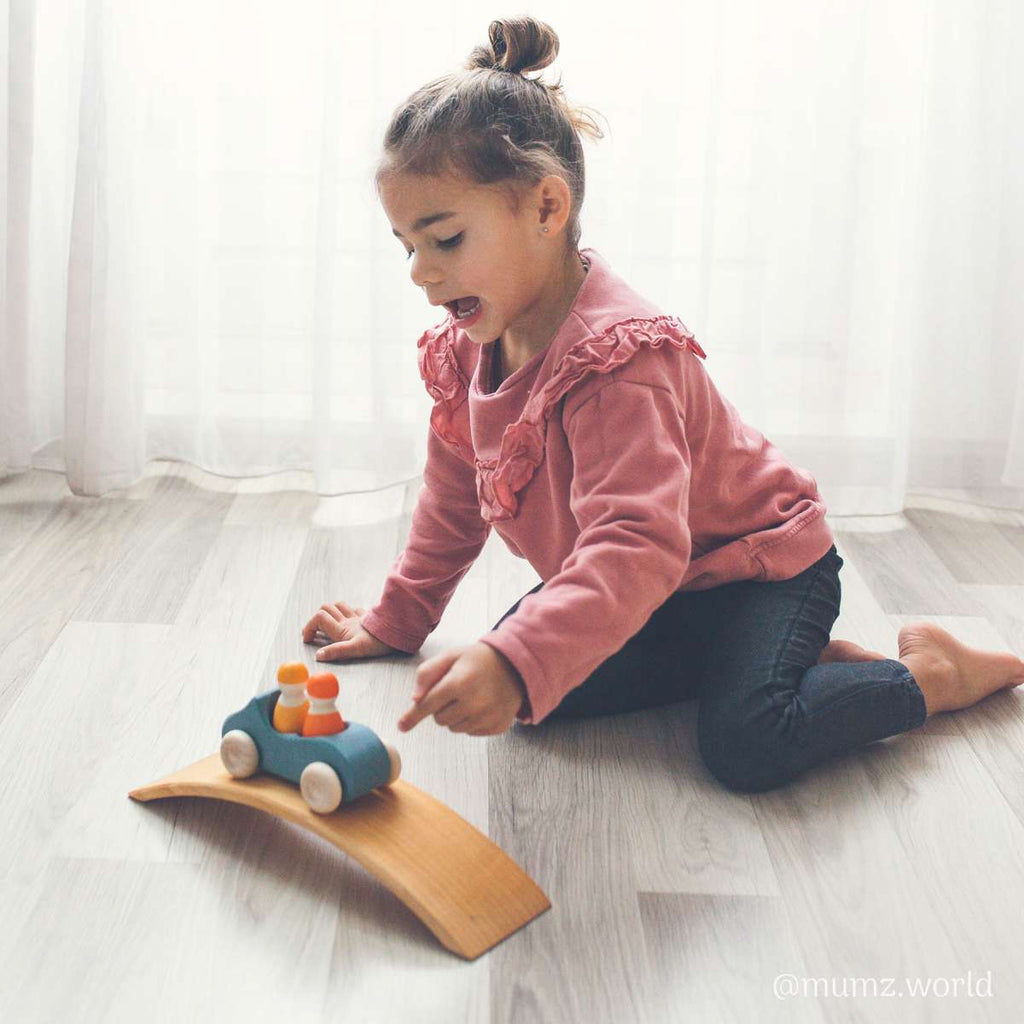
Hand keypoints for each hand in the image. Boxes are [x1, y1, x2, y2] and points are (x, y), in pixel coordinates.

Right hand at [302, 600, 399, 660]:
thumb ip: (336, 652)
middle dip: (317, 617)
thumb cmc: (378, 643)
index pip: (319, 618)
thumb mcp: (355, 650)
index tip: (307, 640)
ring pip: (340, 606)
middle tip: (315, 632)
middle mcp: (348, 620)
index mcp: (342, 628)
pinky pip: (355, 609)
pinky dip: (348, 612)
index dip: (309, 627)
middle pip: (326, 608)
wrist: (398, 633)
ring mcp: (358, 617)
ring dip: (331, 612)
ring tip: (329, 624)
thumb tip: (319, 655)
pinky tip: (350, 619)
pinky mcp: (368, 618)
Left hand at [398, 642, 526, 736]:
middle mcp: (474, 702)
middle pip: (440, 719)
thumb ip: (428, 673)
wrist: (515, 666)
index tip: (401, 726)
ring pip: (454, 728)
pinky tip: (481, 705)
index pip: (428, 704)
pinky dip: (471, 721)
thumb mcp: (451, 656)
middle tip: (456, 690)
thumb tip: (415, 699)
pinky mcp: (497, 726)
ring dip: (456, 715)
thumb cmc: (478, 660)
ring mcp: (487, 717)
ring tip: (470, 696)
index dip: (412, 715)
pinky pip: (470, 732)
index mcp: (459, 682)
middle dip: (441, 706)